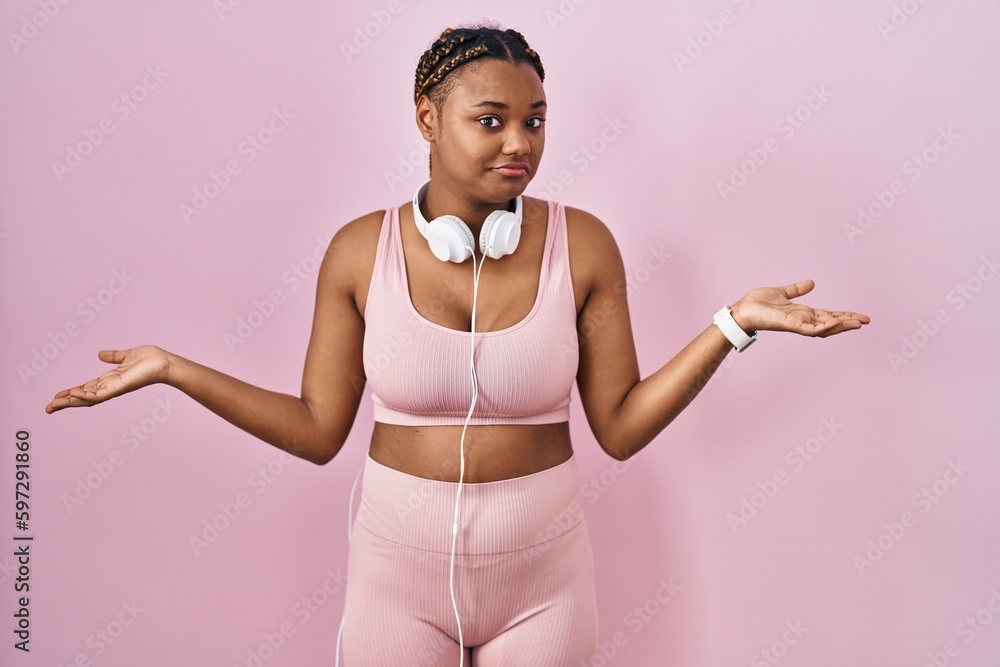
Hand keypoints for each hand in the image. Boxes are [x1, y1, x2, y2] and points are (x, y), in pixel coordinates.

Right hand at [44, 346, 170, 413]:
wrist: (164, 362)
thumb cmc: (150, 359)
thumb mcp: (126, 356)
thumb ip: (113, 357)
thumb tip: (101, 354)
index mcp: (110, 380)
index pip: (86, 388)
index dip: (71, 392)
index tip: (56, 396)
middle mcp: (110, 387)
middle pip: (83, 397)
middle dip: (66, 402)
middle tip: (48, 408)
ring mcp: (114, 389)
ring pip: (88, 399)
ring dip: (71, 401)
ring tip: (54, 404)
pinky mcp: (119, 388)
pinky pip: (99, 394)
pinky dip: (86, 395)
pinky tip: (74, 394)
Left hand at [730, 279, 869, 337]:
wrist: (742, 310)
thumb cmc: (758, 303)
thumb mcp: (782, 292)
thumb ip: (797, 290)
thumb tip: (812, 283)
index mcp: (802, 313)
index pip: (828, 315)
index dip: (844, 315)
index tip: (859, 315)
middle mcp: (802, 320)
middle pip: (831, 323)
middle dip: (848, 322)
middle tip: (866, 320)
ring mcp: (797, 324)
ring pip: (824, 328)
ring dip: (841, 325)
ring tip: (857, 323)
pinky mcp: (790, 325)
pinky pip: (810, 329)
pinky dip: (823, 326)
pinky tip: (835, 322)